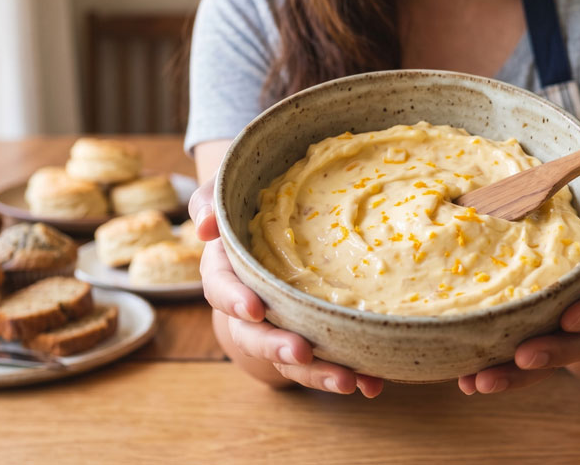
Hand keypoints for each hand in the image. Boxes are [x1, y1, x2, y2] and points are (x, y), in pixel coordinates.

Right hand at [189, 175, 384, 397]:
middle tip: (300, 352)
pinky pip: (327, 360)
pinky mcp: (314, 336)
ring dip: (318, 374)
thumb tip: (205, 224)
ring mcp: (283, 327)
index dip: (234, 301)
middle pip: (255, 337)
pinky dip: (353, 373)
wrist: (280, 222)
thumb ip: (212, 203)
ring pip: (292, 360)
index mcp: (227, 273)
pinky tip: (375, 383)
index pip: (221, 289)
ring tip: (348, 380)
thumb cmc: (250, 208)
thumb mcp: (227, 196)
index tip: (254, 308)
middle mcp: (252, 308)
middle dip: (276, 348)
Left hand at [457, 173, 579, 394]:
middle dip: (551, 355)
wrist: (556, 219)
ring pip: (539, 361)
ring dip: (512, 377)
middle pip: (575, 343)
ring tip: (480, 382)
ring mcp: (551, 325)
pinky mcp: (521, 331)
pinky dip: (487, 371)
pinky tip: (464, 381)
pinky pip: (508, 358)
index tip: (572, 320)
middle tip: (523, 358)